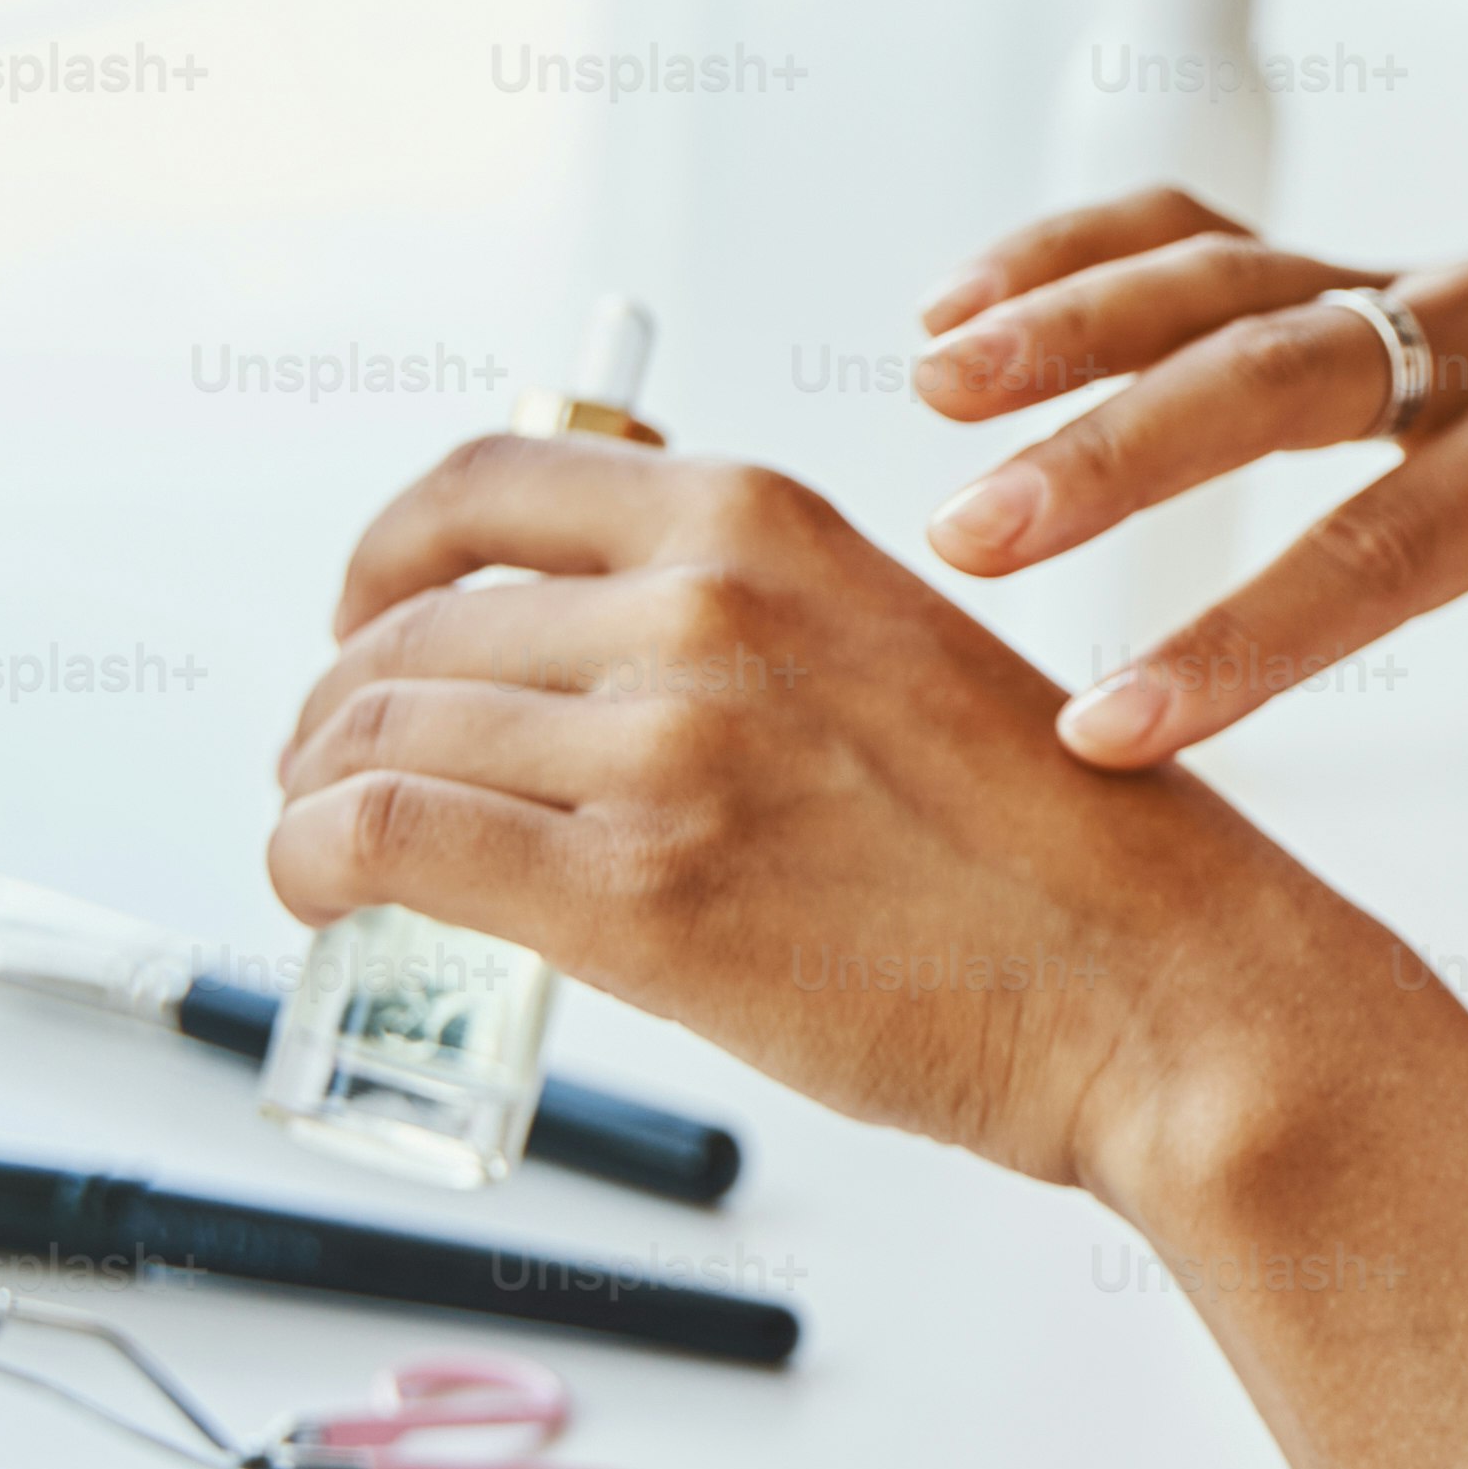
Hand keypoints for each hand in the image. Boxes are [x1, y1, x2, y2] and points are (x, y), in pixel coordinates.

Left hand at [265, 436, 1359, 1196]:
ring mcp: (663, 749)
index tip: (365, 618)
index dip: (384, 556)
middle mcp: (699, 607)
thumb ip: (738, 622)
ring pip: (377, 730)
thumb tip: (571, 655)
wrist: (1157, 983)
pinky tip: (324, 899)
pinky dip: (309, 866)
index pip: (486, 485)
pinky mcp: (635, 897)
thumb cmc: (1048, 850)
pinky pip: (383, 840)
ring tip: (329, 849)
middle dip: (340, 705)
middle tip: (338, 773)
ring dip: (313, 793)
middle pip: (412, 624)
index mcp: (763, 523)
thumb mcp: (887, 644)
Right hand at [908, 192, 1467, 778]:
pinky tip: (951, 310)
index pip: (1394, 546)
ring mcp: (1402, 280)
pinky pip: (1203, 234)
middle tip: (964, 543)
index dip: (1250, 638)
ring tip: (927, 384)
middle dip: (1117, 453)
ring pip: (1224, 277)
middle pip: (1279, 376)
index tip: (1105, 731)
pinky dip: (1079, 252)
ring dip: (1070, 318)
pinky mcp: (1346, 260)